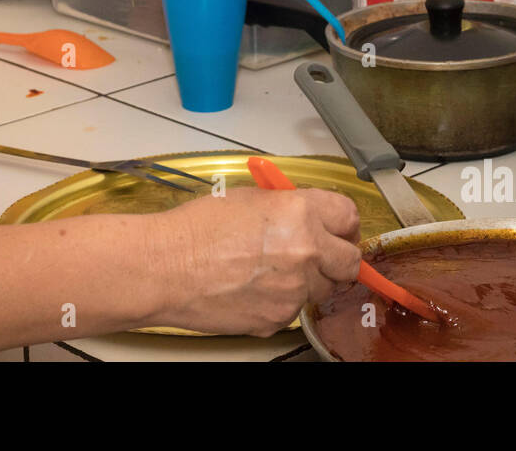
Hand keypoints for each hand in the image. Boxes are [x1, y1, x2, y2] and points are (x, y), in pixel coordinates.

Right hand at [150, 186, 360, 335]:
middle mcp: (306, 252)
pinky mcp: (278, 319)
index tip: (338, 228)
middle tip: (318, 252)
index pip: (349, 217)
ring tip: (273, 270)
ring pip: (322, 288)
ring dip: (309, 280)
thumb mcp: (250, 197)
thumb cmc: (196, 230)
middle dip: (337, 257)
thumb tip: (307, 215)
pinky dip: (281, 300)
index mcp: (301, 213)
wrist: (165, 268)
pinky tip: (254, 287)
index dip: (343, 223)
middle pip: (350, 262)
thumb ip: (288, 206)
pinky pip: (293, 310)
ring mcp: (294, 290)